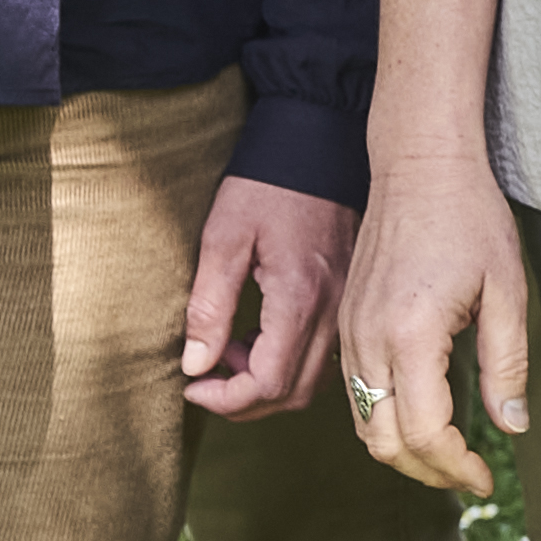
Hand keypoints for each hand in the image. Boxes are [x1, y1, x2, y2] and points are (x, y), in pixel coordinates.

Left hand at [183, 178, 354, 418]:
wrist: (318, 141)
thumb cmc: (268, 184)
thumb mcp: (223, 237)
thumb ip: (209, 305)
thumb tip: (195, 365)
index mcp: (299, 299)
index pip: (268, 383)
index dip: (225, 399)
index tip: (191, 384)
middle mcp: (332, 309)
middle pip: (294, 393)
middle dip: (244, 400)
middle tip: (206, 375)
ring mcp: (346, 304)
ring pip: (313, 379)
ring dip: (268, 382)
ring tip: (230, 349)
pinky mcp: (349, 295)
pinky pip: (324, 352)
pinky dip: (289, 361)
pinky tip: (261, 332)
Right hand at [340, 153, 539, 502]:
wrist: (418, 166)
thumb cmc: (470, 218)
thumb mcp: (506, 291)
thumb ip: (507, 365)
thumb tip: (512, 427)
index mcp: (410, 335)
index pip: (423, 433)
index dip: (455, 467)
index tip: (485, 478)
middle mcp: (368, 341)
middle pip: (384, 442)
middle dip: (428, 472)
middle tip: (469, 476)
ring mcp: (351, 333)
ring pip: (363, 424)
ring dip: (403, 452)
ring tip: (450, 456)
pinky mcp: (347, 323)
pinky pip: (355, 395)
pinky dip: (384, 422)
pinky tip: (422, 418)